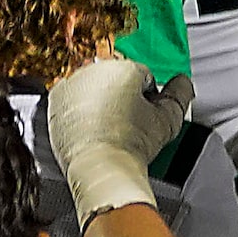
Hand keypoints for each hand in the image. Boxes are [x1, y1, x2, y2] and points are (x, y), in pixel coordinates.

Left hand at [46, 59, 192, 231]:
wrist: (100, 170)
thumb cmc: (131, 146)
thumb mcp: (168, 119)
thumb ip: (181, 93)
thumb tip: (182, 82)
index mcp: (121, 66)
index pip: (143, 75)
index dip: (148, 98)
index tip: (145, 116)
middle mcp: (92, 69)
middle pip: (116, 78)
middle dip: (123, 96)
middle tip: (129, 124)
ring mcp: (70, 85)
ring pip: (93, 88)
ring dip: (101, 102)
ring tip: (110, 129)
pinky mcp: (54, 103)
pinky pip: (73, 102)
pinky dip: (81, 113)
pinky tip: (92, 131)